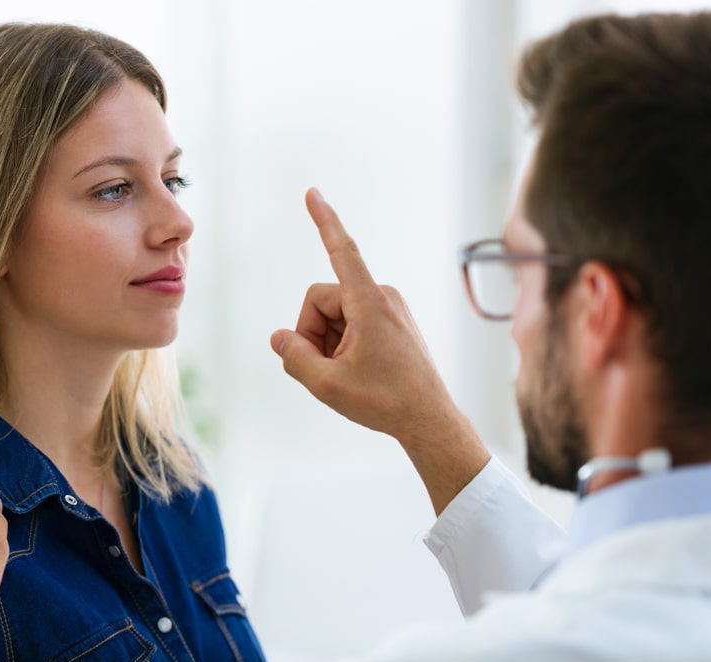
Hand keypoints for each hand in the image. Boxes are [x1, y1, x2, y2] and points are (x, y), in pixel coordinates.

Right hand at [271, 188, 489, 512]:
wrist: (429, 420)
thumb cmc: (384, 402)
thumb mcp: (327, 384)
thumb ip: (294, 357)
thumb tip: (281, 337)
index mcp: (370, 303)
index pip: (341, 251)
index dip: (324, 221)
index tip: (312, 192)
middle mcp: (382, 297)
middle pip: (322, 300)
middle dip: (313, 333)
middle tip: (323, 370)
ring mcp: (388, 308)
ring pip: (334, 315)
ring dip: (327, 343)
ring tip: (345, 374)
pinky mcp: (391, 321)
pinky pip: (350, 323)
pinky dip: (341, 345)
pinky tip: (355, 372)